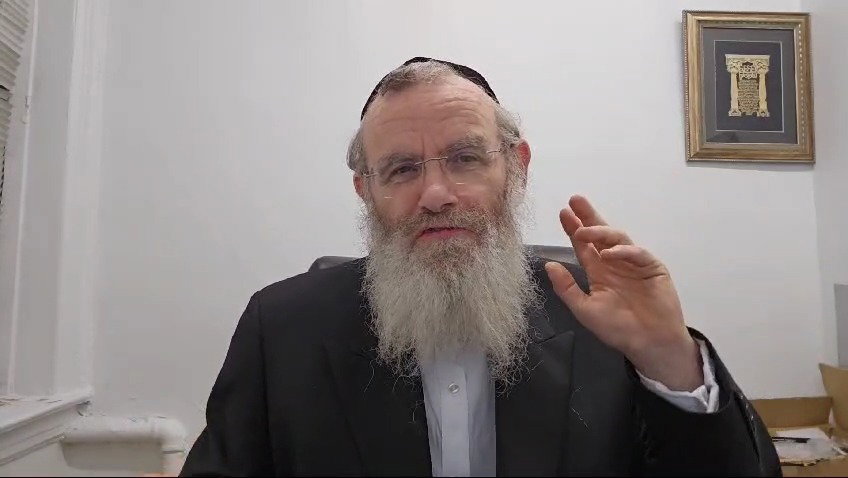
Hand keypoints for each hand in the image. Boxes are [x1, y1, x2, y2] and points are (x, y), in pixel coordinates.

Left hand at [544, 195, 702, 391]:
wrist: (648, 344)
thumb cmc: (617, 329)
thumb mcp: (585, 309)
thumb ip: (567, 288)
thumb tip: (549, 265)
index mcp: (598, 271)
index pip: (584, 246)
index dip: (574, 229)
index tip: (563, 213)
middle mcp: (615, 263)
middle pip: (601, 234)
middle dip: (588, 217)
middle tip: (575, 201)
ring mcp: (634, 263)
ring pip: (618, 239)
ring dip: (601, 232)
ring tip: (584, 230)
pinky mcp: (652, 268)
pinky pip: (637, 254)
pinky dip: (623, 251)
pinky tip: (608, 254)